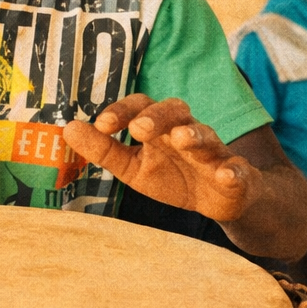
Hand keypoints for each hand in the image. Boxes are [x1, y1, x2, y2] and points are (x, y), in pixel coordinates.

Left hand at [61, 95, 264, 222]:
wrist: (218, 201)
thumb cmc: (172, 177)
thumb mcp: (132, 168)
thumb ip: (103, 149)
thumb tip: (68, 128)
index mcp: (160, 128)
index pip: (142, 106)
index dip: (123, 111)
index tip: (102, 125)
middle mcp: (187, 132)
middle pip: (175, 111)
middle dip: (157, 117)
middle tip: (139, 129)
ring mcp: (214, 153)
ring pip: (207, 136)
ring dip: (194, 137)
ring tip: (181, 140)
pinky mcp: (237, 175)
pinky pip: (238, 170)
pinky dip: (233, 171)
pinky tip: (226, 174)